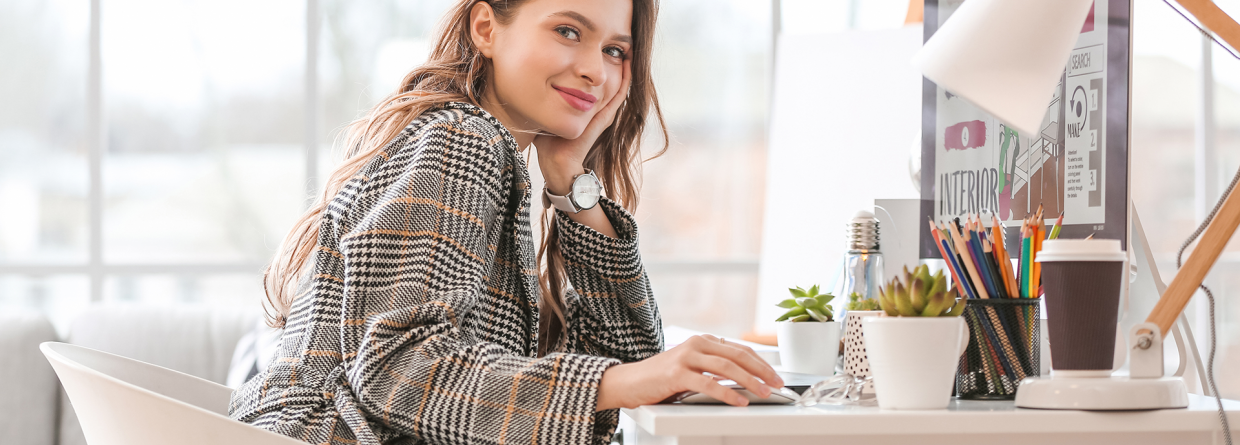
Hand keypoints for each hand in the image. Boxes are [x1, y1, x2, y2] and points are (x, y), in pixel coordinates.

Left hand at [534, 58, 630, 192]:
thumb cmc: (548, 142)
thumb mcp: (548, 113)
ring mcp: (603, 114)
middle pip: (611, 79)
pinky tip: (627, 62)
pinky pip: (619, 95)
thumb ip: (545, 99)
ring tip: (626, 47)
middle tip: (617, 42)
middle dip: (614, 61)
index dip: (601, 64)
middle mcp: (599, 110)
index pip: (598, 82)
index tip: (599, 46)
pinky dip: (625, 79)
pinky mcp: (604, 118)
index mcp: (587, 108)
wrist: (557, 162)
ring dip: (624, 67)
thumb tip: (531, 82)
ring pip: (619, 84)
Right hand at [595, 335, 783, 409]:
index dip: (761, 363)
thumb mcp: (692, 367)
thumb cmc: (661, 378)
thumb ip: (713, 368)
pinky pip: (708, 384)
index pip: (740, 350)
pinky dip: (727, 393)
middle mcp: (696, 344)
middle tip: (777, 383)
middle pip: (738, 355)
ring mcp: (686, 357)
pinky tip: (739, 401)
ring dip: (750, 381)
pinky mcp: (676, 374)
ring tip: (764, 392)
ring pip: (727, 367)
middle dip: (762, 371)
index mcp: (703, 341)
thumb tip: (744, 377)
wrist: (629, 381)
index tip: (775, 376)